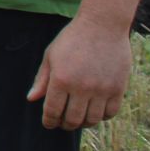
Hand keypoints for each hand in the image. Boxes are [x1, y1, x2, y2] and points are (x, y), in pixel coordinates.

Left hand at [28, 15, 130, 129]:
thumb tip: (31, 99)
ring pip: (92, 120)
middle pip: (73, 120)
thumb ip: (42, 80)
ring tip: (78, 118)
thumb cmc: (72, 39)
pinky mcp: (118, 89)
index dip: (49, 121)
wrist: (102, 26)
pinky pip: (110, 113)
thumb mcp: (51, 56)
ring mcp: (101, 89)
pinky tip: (94, 111)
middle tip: (63, 123)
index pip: (53, 111)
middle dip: (65, 125)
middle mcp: (81, 88)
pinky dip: (101, 117)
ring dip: (83, 123)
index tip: (49, 124)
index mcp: (61, 80)